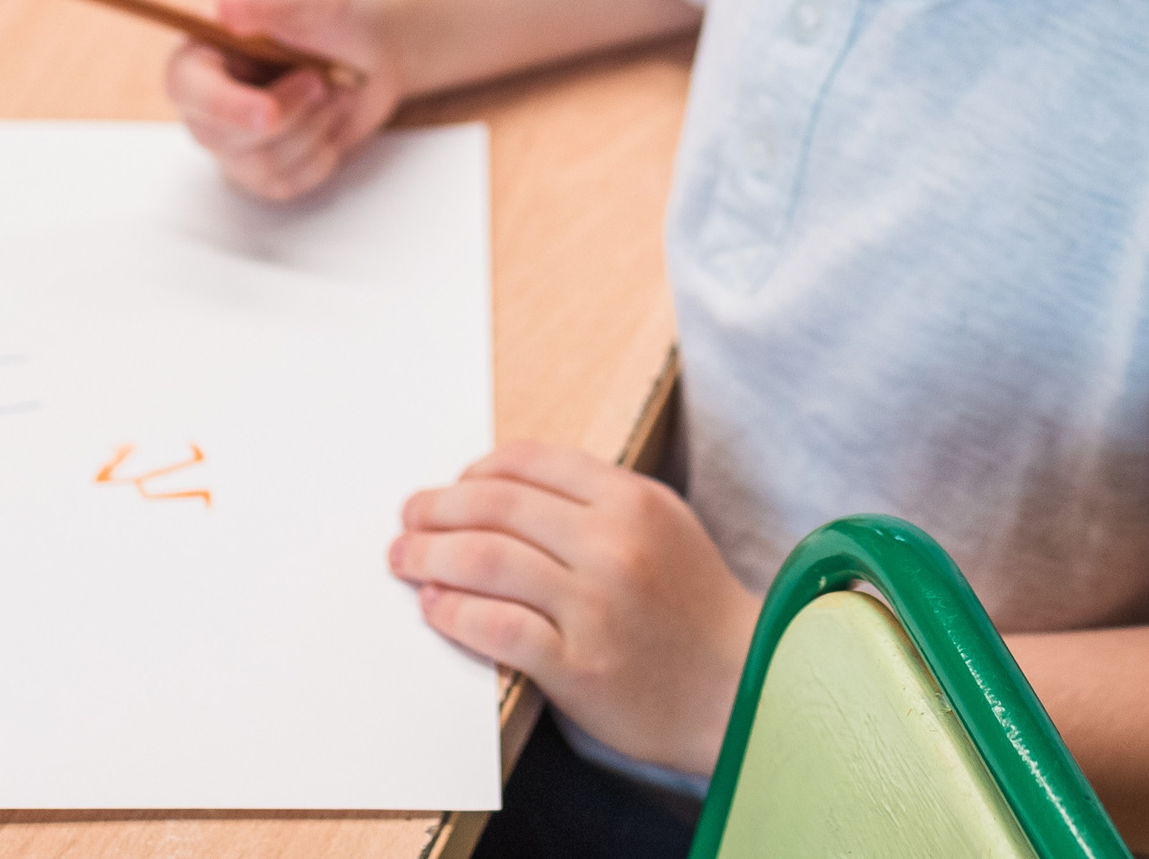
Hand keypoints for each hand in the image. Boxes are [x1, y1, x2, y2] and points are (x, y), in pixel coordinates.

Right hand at [167, 0, 404, 198]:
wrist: (378, 45)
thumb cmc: (340, 13)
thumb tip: (223, 6)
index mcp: (204, 49)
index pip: (186, 86)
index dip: (223, 105)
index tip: (268, 113)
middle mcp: (207, 99)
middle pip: (221, 136)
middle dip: (287, 114)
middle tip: (322, 81)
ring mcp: (232, 139)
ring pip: (258, 164)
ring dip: (310, 129)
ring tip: (334, 92)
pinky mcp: (262, 167)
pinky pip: (283, 183)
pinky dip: (320, 155)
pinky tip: (331, 119)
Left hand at [392, 444, 759, 774]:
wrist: (743, 686)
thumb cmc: (694, 602)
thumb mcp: (662, 522)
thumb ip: (595, 498)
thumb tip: (506, 488)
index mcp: (631, 498)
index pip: (529, 462)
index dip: (476, 470)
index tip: (451, 485)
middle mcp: (612, 543)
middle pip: (498, 506)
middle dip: (438, 508)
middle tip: (408, 517)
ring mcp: (595, 606)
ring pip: (488, 561)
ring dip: (430, 556)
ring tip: (404, 558)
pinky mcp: (579, 666)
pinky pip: (498, 629)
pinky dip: (454, 613)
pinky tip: (434, 607)